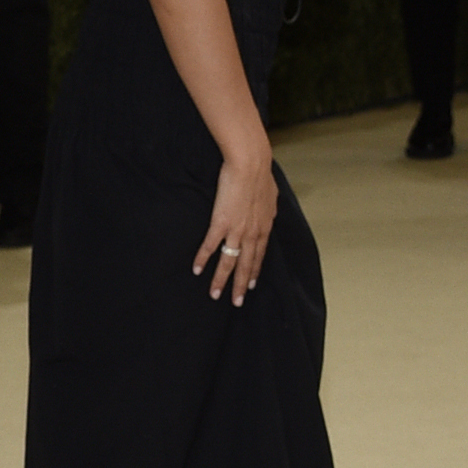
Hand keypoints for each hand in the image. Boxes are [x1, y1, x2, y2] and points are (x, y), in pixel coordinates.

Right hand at [193, 146, 276, 304]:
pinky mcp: (221, 223)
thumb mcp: (270, 194)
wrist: (251, 165)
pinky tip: (197, 270)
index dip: (254, 271)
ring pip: (229, 262)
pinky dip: (203, 259)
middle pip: (246, 265)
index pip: (260, 255)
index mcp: (264, 226)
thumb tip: (268, 208)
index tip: (251, 284)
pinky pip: (211, 246)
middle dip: (241, 285)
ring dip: (221, 280)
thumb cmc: (260, 174)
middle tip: (236, 302)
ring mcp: (237, 230)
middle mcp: (253, 233)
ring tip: (215, 294)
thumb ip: (267, 206)